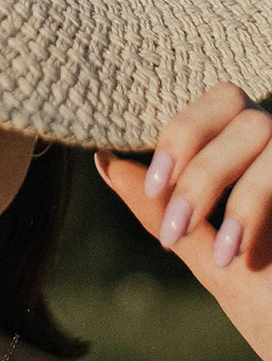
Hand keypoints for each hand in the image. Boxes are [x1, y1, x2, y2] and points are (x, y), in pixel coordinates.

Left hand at [94, 82, 271, 360]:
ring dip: (215, 184)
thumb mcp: (209, 256)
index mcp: (250, 159)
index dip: (177, 135)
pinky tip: (239, 255)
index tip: (152, 186)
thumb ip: (161, 212)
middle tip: (173, 220)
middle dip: (194, 160)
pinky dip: (254, 205)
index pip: (207, 106)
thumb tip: (104, 160)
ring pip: (259, 130)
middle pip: (233, 103)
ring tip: (198, 247)